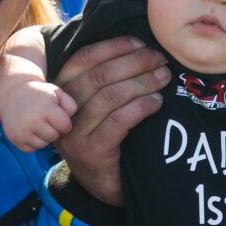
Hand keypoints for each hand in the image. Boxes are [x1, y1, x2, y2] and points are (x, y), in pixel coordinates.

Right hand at [0, 78, 77, 151]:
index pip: (66, 126)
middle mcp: (34, 122)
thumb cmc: (38, 94)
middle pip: (54, 136)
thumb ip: (70, 104)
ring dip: (42, 137)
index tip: (57, 115)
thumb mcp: (56, 92)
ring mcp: (23, 132)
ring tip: (36, 124)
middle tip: (45, 119)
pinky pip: (31, 149)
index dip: (64, 122)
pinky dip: (32, 142)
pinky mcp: (15, 140)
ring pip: (43, 144)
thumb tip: (71, 118)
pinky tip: (29, 130)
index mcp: (46, 109)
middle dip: (53, 129)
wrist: (11, 95)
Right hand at [54, 35, 167, 205]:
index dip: (113, 47)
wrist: (103, 184)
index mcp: (61, 91)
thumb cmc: (106, 137)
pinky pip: (118, 121)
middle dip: (134, 62)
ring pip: (109, 97)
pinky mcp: (92, 152)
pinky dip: (141, 107)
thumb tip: (138, 45)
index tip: (140, 41)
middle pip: (98, 75)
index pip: (84, 59)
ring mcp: (74, 133)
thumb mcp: (99, 106)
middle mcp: (62, 110)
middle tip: (159, 59)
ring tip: (164, 77)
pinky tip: (157, 103)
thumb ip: (106, 79)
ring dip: (141, 82)